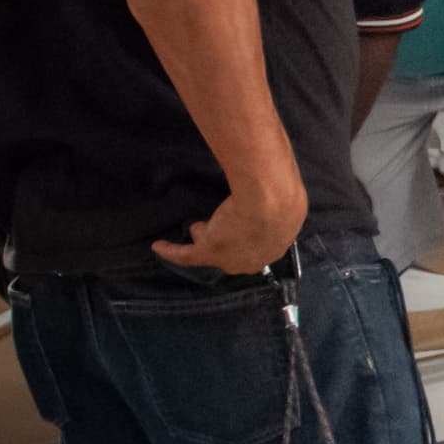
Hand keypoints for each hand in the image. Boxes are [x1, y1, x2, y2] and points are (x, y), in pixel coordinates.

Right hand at [152, 169, 306, 274]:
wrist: (272, 202)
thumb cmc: (282, 194)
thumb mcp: (285, 198)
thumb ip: (280, 200)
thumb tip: (278, 184)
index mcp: (276, 246)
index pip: (258, 246)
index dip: (247, 235)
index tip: (239, 226)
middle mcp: (255, 259)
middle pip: (236, 251)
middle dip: (227, 238)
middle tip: (219, 224)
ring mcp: (232, 258)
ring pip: (213, 248)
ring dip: (205, 237)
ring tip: (197, 225)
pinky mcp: (209, 251)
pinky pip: (186, 255)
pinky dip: (171, 251)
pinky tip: (158, 246)